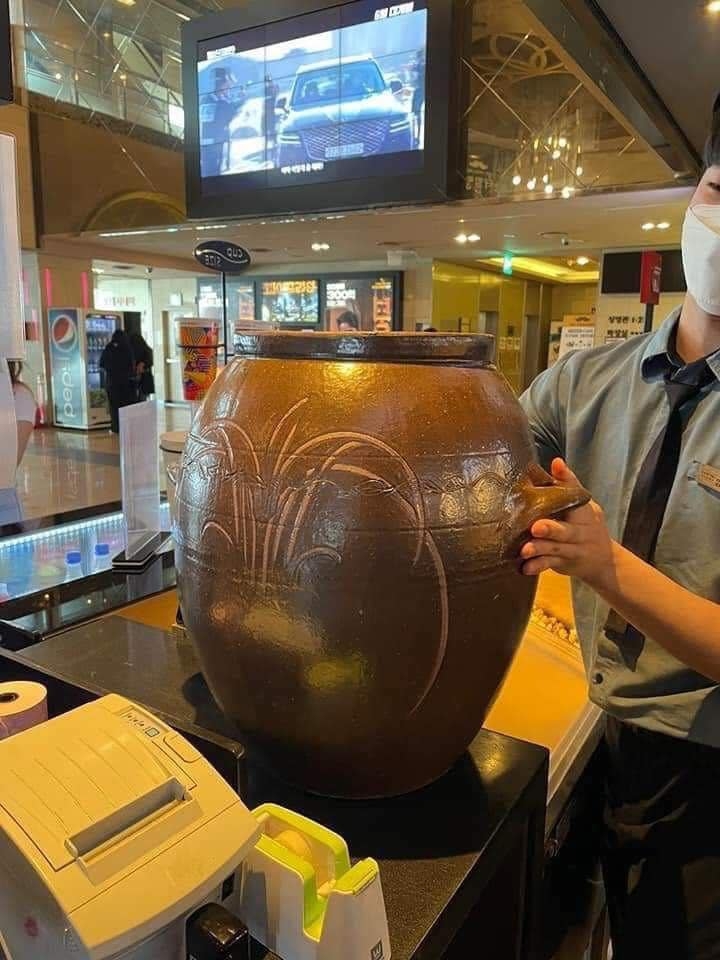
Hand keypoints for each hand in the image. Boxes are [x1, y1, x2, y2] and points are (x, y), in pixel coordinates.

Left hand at [520, 459, 615, 589]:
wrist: (604, 561)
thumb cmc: (587, 525)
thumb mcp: (583, 506)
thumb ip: (568, 485)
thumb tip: (556, 461)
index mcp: (585, 513)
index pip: (577, 494)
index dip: (568, 480)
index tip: (557, 466)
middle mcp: (580, 532)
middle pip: (566, 531)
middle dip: (551, 529)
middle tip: (536, 527)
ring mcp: (572, 550)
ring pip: (555, 550)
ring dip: (540, 549)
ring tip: (525, 550)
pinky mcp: (563, 564)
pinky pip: (550, 566)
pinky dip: (538, 566)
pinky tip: (524, 568)